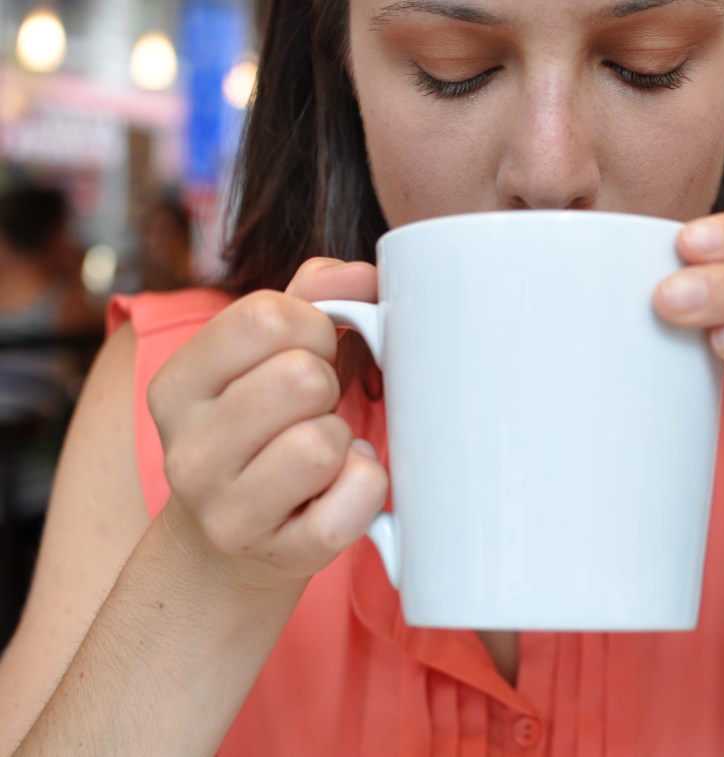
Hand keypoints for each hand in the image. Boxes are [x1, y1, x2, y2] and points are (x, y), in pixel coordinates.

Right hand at [148, 258, 388, 585]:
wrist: (236, 543)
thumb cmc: (265, 430)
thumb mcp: (269, 356)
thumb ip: (312, 297)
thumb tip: (362, 274)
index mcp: (178, 386)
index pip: (265, 316)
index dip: (312, 326)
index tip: (309, 352)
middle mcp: (189, 451)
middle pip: (300, 377)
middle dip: (327, 384)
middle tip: (315, 409)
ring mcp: (230, 511)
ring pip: (324, 443)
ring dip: (344, 439)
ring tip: (324, 452)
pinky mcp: (283, 554)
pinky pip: (357, 496)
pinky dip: (366, 485)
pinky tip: (339, 488)